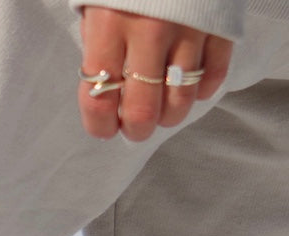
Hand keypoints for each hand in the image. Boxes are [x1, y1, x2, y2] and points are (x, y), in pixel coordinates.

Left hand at [78, 7, 232, 140]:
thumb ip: (99, 40)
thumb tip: (103, 88)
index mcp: (108, 25)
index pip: (99, 98)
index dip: (100, 125)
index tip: (105, 128)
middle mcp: (148, 31)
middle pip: (143, 110)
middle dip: (136, 130)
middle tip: (135, 128)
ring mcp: (188, 28)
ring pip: (180, 100)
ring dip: (169, 115)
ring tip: (163, 109)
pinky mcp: (219, 22)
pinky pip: (213, 74)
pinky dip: (202, 90)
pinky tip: (191, 87)